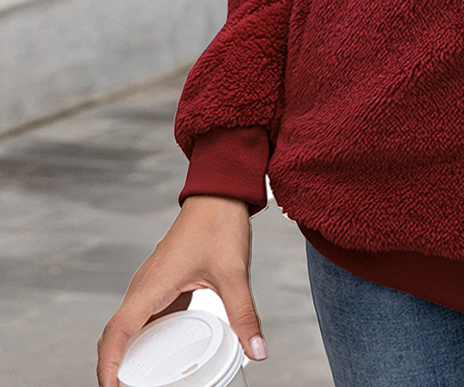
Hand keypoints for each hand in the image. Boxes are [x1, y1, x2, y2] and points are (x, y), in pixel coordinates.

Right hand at [97, 196, 265, 386]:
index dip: (108, 365)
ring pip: (129, 326)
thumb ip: (243, 314)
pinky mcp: (163, 282)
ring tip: (142, 381)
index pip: (117, 332)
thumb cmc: (219, 223)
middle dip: (115, 366)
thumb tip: (258, 350)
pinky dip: (147, 338)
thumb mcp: (234, 274)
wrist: (220, 193)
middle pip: (116, 334)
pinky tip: (164, 353)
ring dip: (129, 354)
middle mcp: (144, 286)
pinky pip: (146, 316)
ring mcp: (152, 284)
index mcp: (152, 285)